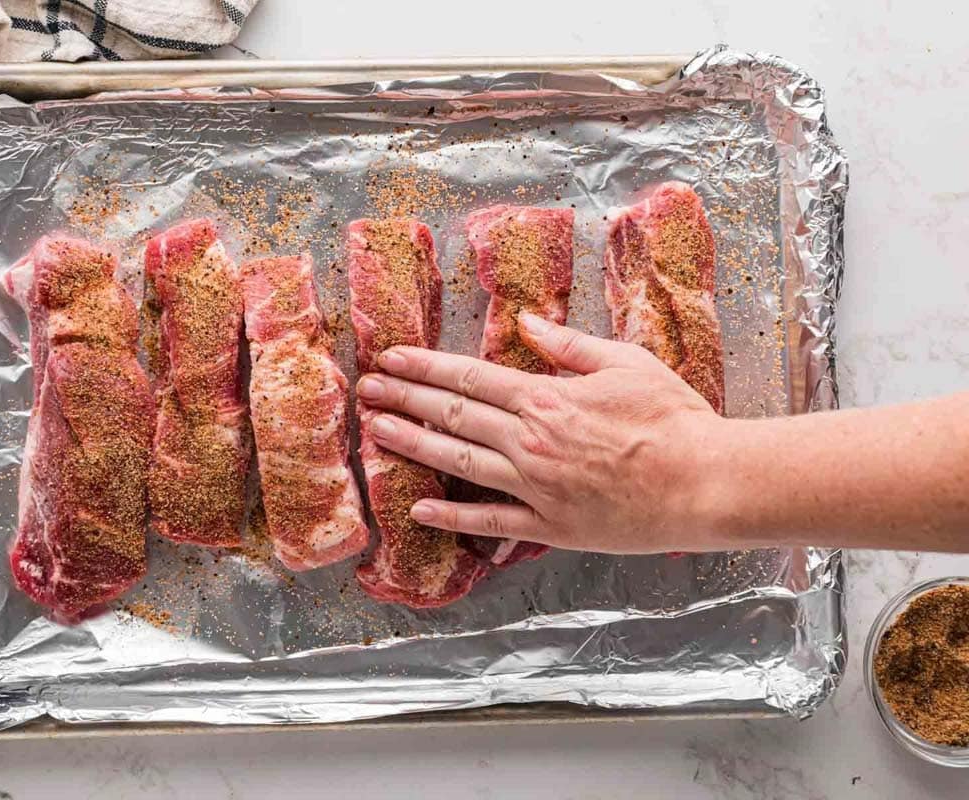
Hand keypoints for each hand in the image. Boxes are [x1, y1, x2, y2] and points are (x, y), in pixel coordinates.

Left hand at [355, 313, 730, 554]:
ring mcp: (535, 485)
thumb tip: (525, 321)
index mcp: (547, 397)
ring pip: (459, 462)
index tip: (390, 359)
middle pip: (453, 414)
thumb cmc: (675, 418)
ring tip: (376, 432)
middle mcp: (530, 440)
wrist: (706, 482)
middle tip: (366, 390)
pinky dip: (453, 516)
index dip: (424, 367)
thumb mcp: (626, 362)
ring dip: (413, 445)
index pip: (469, 376)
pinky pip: (490, 521)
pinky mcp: (550, 524)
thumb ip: (569, 345)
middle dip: (404, 399)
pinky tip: (419, 507)